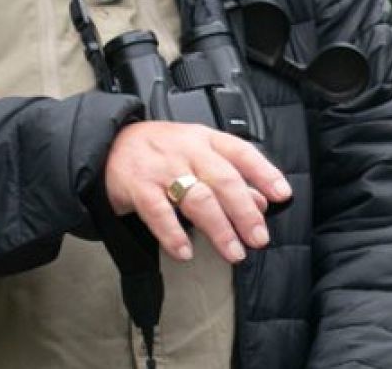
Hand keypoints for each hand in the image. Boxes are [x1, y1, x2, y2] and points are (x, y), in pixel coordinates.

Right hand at [103, 121, 291, 263]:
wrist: (108, 142)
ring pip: (197, 198)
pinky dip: (173, 234)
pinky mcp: (137, 187)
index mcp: (207, 140)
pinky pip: (158, 213)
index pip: (243, 153)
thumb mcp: (199, 152)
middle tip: (258, 238)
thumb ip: (230, 175)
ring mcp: (162, 169)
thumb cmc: (162, 150)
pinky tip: (185, 252)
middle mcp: (188, 152)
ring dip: (219, 229)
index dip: (265, 173)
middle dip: (245, 213)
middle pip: (224, 181)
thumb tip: (261, 201)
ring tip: (234, 252)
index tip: (282, 195)